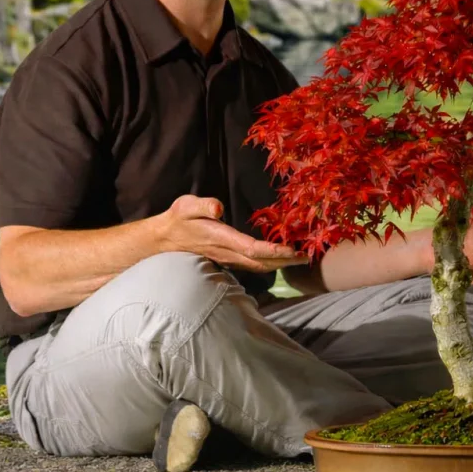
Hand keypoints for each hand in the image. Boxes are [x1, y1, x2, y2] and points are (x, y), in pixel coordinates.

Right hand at [157, 195, 307, 272]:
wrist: (166, 237)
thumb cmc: (179, 218)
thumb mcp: (186, 205)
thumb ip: (203, 205)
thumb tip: (218, 207)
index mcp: (222, 238)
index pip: (252, 248)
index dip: (273, 250)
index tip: (291, 250)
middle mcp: (228, 252)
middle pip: (261, 262)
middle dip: (284, 261)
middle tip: (306, 257)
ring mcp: (229, 258)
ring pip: (259, 266)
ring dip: (280, 264)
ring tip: (300, 260)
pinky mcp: (229, 259)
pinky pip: (253, 265)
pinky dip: (270, 264)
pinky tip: (280, 260)